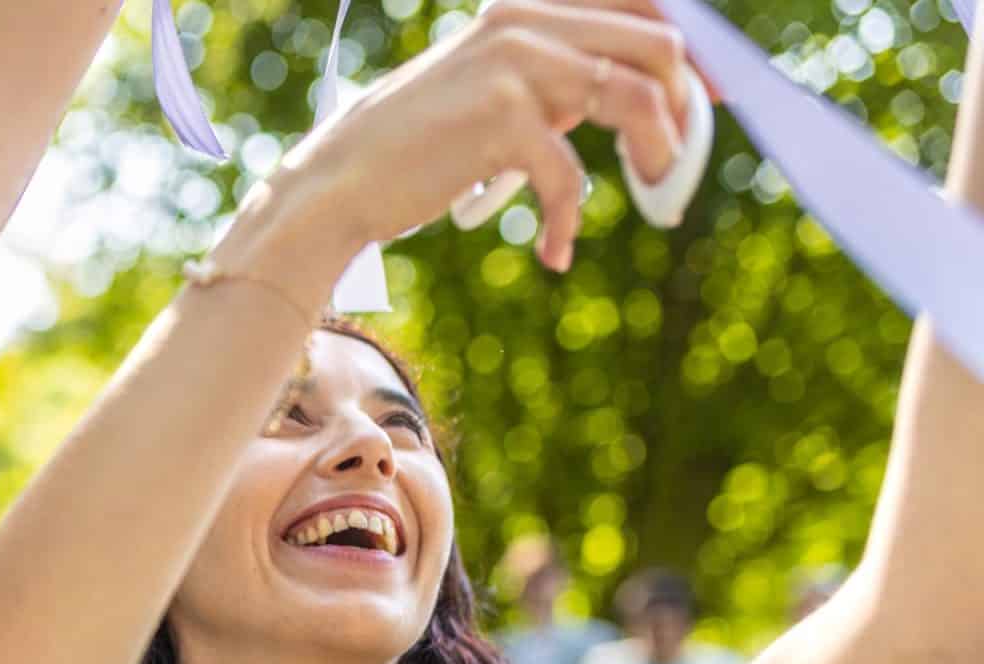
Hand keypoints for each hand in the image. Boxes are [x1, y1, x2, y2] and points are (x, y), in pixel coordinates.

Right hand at [225, 0, 691, 274]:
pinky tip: (554, 253)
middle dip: (684, 107)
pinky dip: (569, 221)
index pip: (641, 3)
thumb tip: (635, 93)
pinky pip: (570, 173)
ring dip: (658, 158)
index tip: (711, 100)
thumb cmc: (414, 148)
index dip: (689, 53)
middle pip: (656, 45)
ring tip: (653, 203)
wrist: (338, 183)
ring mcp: (514, 65)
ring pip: (635, 98)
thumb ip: (554, 77)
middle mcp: (525, 21)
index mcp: (527, 7)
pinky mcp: (501, 118)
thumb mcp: (489, 90)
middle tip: (674, 164)